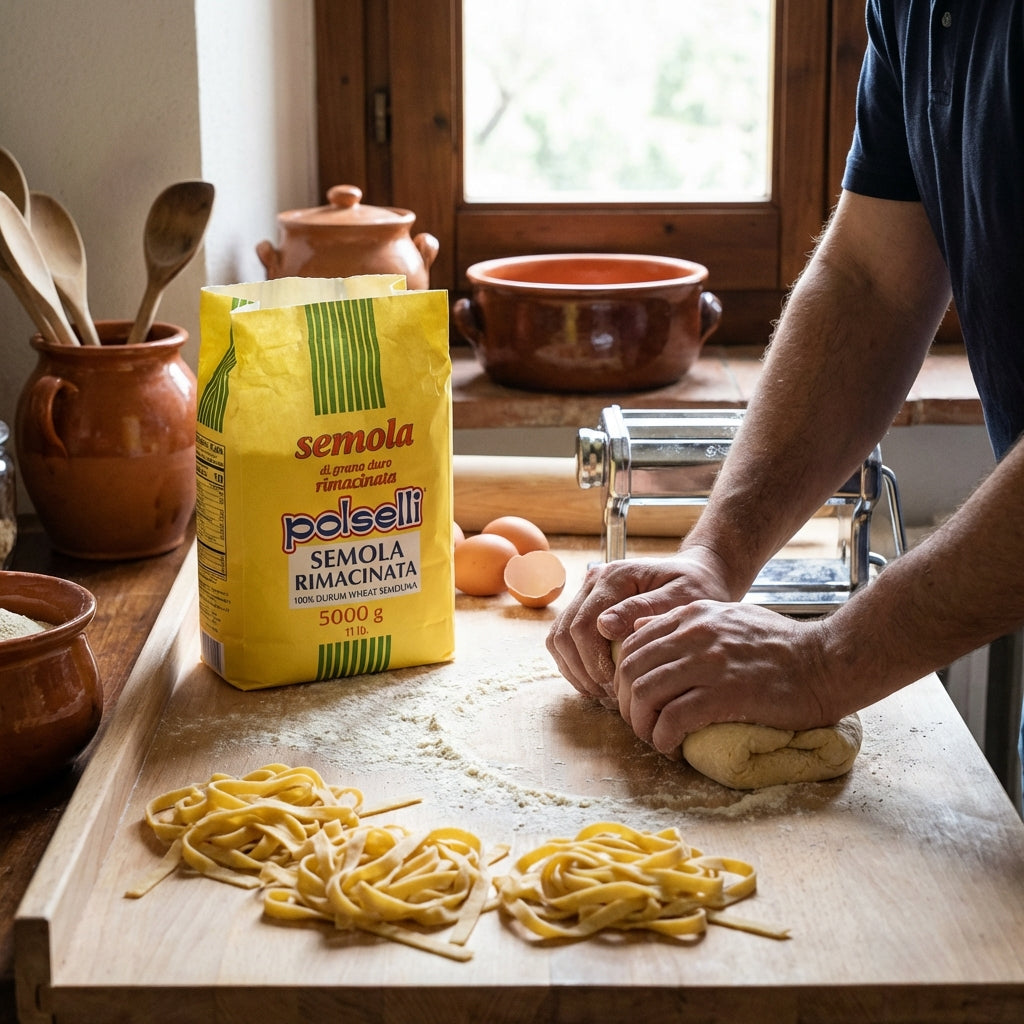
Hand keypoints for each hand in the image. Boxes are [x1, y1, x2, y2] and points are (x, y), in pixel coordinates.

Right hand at [545, 546, 733, 704]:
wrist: (697, 575)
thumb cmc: (696, 588)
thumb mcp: (682, 597)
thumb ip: (643, 609)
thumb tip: (604, 626)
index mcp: (614, 577)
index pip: (584, 625)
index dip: (593, 662)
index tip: (616, 686)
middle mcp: (594, 581)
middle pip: (564, 634)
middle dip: (583, 671)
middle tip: (609, 695)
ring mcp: (586, 594)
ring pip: (558, 639)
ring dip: (575, 671)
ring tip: (603, 692)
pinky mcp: (586, 608)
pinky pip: (564, 641)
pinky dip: (574, 665)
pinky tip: (597, 683)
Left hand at [614, 601, 838, 756]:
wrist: (826, 661)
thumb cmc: (781, 645)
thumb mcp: (727, 617)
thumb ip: (684, 622)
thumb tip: (641, 626)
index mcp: (692, 616)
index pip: (634, 644)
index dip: (624, 677)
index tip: (635, 699)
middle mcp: (693, 635)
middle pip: (631, 671)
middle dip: (626, 704)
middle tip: (640, 725)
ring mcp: (708, 663)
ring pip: (644, 694)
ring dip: (641, 725)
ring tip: (654, 739)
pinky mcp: (725, 694)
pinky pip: (673, 718)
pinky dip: (663, 738)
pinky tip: (672, 748)